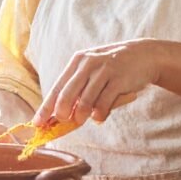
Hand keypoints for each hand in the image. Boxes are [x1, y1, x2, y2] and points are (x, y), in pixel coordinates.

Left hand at [33, 39, 160, 127]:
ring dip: (82, 116)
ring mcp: (104, 71)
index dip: (46, 108)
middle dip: (61, 113)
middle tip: (63, 121)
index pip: (57, 88)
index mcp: (77, 62)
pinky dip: (99, 115)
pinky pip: (103, 104)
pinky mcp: (118, 80)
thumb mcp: (93, 71)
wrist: (143, 55)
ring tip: (84, 120)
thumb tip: (60, 116)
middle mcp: (88, 64)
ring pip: (85, 102)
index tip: (37, 123)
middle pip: (66, 95)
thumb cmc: (113, 69)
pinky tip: (100, 116)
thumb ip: (78, 89)